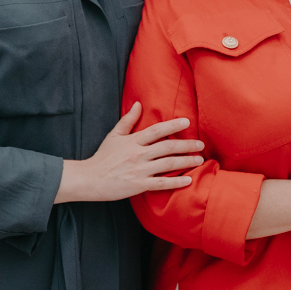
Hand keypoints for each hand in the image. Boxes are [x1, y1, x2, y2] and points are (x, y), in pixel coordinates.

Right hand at [60, 107, 204, 201]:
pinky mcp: (139, 185)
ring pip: (168, 164)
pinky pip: (162, 183)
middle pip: (167, 147)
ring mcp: (139, 170)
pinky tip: (189, 180)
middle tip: (201, 145)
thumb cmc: (102, 157)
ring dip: (186, 161)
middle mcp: (138, 154)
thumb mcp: (113, 136)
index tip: (187, 122)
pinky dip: (176, 182)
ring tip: (199, 159)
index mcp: (133, 141)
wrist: (89, 179)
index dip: (173, 125)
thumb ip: (127, 120)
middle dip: (187, 145)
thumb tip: (138, 104)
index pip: (156, 130)